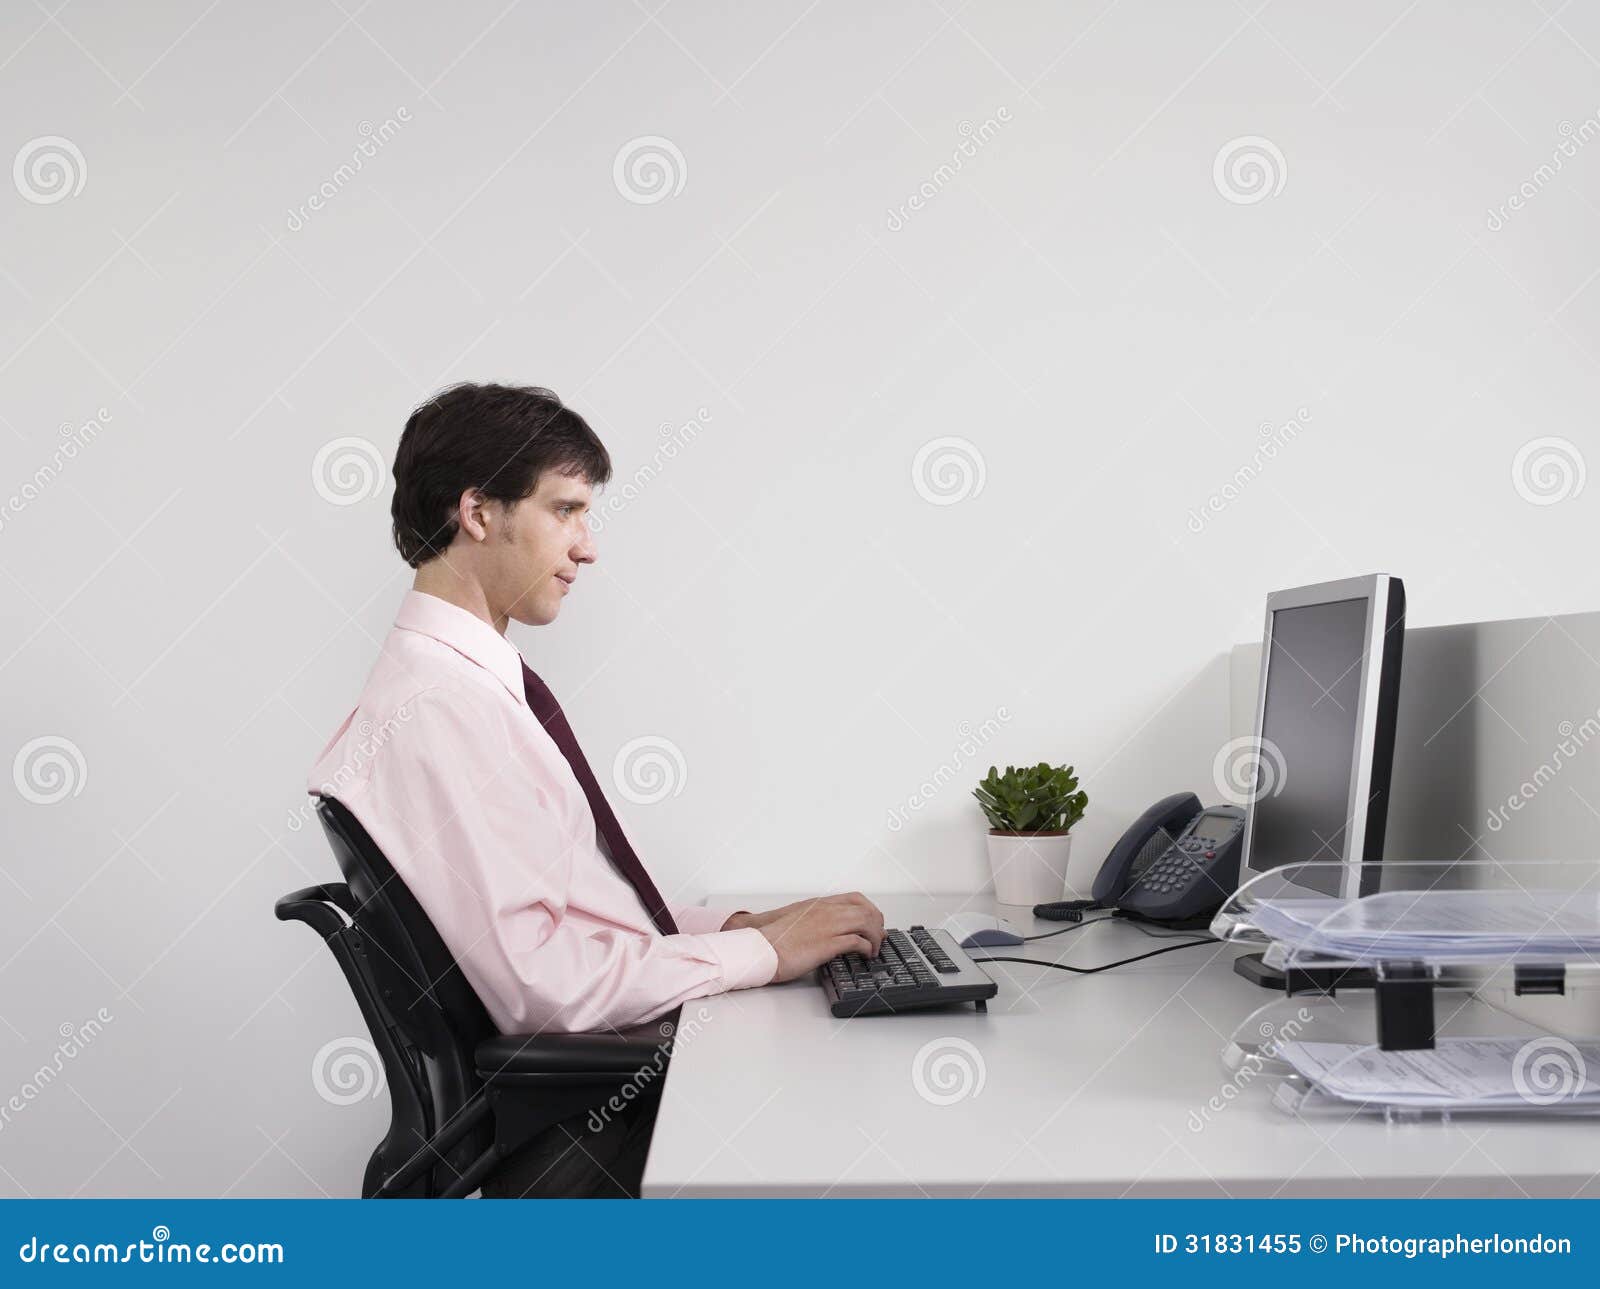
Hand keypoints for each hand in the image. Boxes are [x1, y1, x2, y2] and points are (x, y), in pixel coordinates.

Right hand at [742, 893, 886, 982]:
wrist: (761, 948)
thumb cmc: (775, 938)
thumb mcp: (798, 921)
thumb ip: (815, 920)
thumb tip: (828, 930)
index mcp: (820, 904)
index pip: (855, 898)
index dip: (870, 910)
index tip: (874, 923)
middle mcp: (827, 911)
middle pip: (866, 910)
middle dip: (878, 924)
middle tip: (879, 938)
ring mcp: (828, 925)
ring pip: (866, 922)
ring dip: (875, 937)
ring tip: (873, 949)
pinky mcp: (827, 943)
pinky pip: (857, 941)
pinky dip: (867, 948)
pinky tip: (865, 955)